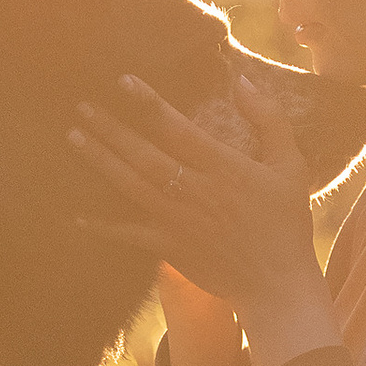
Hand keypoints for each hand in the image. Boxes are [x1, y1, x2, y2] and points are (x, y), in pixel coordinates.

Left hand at [71, 73, 338, 365]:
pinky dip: (101, 226)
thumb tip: (244, 81)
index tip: (123, 82)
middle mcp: (194, 190)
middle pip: (143, 154)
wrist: (277, 284)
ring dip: (100, 161)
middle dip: (110, 129)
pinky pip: (128, 234)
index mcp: (223, 167)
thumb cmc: (285, 221)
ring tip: (75, 137)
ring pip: (130, 185)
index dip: (148, 103)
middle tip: (82, 107)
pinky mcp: (168, 247)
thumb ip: (269, 119)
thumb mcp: (291, 165)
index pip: (177, 128)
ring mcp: (177, 220)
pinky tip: (76, 215)